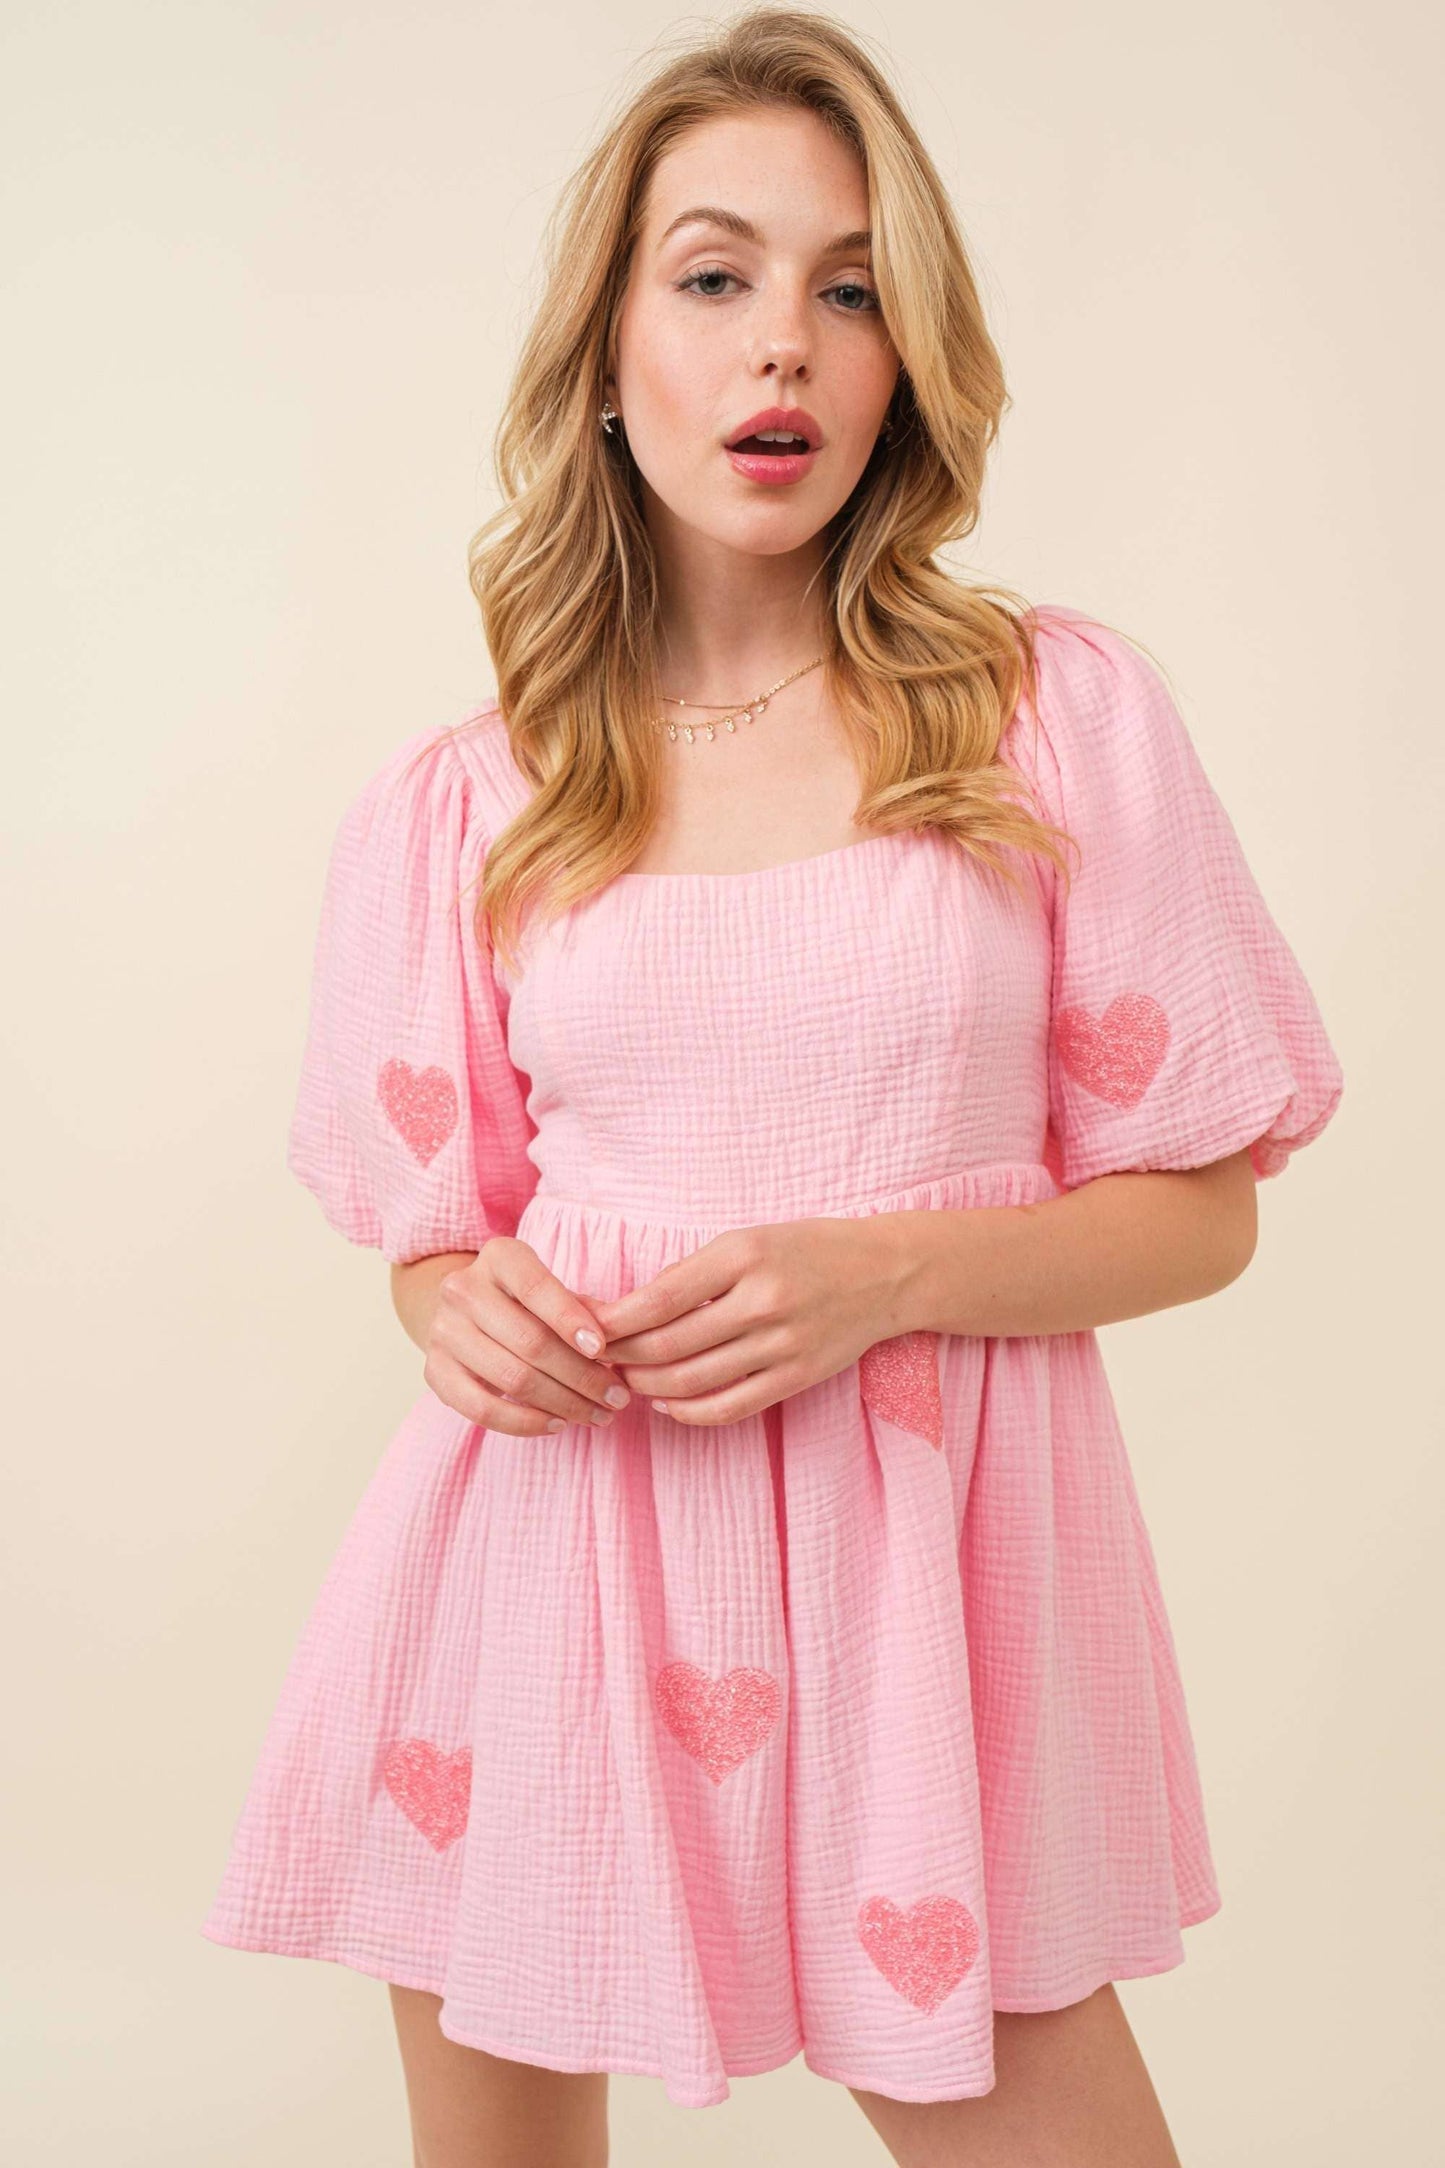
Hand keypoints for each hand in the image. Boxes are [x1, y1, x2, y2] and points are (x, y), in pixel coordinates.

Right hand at [421, 1237, 631, 1436]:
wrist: (463, 1313)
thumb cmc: (525, 1302)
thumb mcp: (553, 1290)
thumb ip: (584, 1309)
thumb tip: (617, 1338)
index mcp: (498, 1256)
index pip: (535, 1287)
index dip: (570, 1319)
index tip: (604, 1349)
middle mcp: (463, 1288)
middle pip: (529, 1341)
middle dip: (582, 1376)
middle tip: (617, 1398)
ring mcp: (443, 1331)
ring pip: (511, 1378)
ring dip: (564, 1404)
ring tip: (598, 1415)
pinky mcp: (434, 1371)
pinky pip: (481, 1409)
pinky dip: (524, 1423)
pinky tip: (557, 1424)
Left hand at [586, 1217, 914, 1426]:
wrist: (885, 1273)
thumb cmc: (806, 1249)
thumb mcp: (748, 1240)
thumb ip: (694, 1273)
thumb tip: (629, 1309)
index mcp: (744, 1255)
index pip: (659, 1298)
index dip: (614, 1320)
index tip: (588, 1327)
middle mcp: (762, 1300)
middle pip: (668, 1344)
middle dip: (623, 1356)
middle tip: (598, 1358)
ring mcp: (782, 1344)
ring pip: (692, 1380)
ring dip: (647, 1385)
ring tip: (626, 1379)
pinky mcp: (797, 1378)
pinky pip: (729, 1407)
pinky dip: (688, 1411)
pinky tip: (666, 1404)